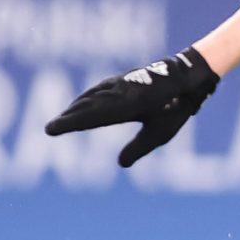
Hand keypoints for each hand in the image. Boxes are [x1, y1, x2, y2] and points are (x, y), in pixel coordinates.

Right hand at [45, 46, 220, 167]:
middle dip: (68, 117)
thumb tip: (120, 164)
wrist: (188, 75)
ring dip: (76, 106)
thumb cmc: (177, 106)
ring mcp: (120, 84)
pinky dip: (88, 96)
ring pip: (92, 95)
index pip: (91, 117)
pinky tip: (85, 101)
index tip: (51, 129)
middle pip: (88, 106)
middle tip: (50, 128)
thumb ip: (139, 148)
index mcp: (126, 106)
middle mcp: (119, 93)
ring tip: (64, 116)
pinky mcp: (124, 80)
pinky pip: (100, 89)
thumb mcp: (161, 133)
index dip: (70, 124)